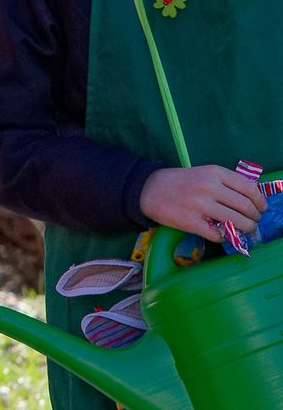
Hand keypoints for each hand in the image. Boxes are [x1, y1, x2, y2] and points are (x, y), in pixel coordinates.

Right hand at [142, 163, 266, 240]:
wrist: (147, 189)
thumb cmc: (180, 182)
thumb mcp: (204, 174)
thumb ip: (226, 183)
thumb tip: (252, 201)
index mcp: (214, 173)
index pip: (249, 188)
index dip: (260, 201)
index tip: (261, 208)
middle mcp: (209, 187)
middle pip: (245, 207)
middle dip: (254, 218)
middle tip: (253, 222)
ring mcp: (199, 205)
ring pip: (236, 222)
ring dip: (246, 229)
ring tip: (245, 230)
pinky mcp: (190, 221)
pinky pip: (218, 234)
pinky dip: (224, 236)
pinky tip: (221, 233)